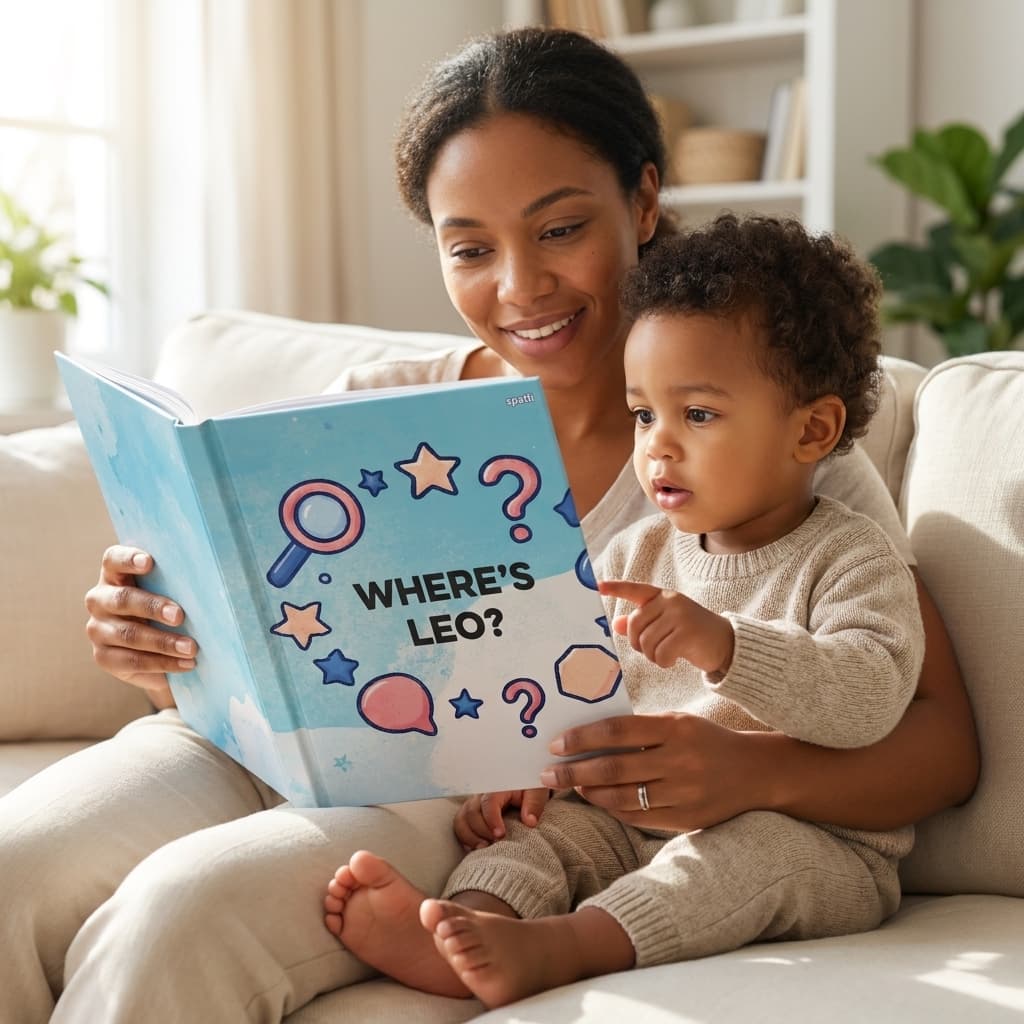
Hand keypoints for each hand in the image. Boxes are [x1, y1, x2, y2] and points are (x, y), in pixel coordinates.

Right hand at [84, 545, 195, 706]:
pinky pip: (132, 662)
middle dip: (153, 607)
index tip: (149, 562)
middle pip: (122, 599)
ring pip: (128, 634)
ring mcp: (98, 629)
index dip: (128, 559)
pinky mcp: (103, 657)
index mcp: (115, 574)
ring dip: (163, 642)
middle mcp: (100, 599)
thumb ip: (180, 583)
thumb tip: (215, 582)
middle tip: (179, 616)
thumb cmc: (170, 609)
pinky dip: (163, 664)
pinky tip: (186, 664)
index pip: (113, 559)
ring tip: (191, 648)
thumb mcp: (173, 593)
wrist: (159, 651)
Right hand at [453, 788, 550, 850]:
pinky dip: (465, 838)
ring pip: (461, 819)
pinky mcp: (471, 814)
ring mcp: (474, 804)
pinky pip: (460, 825)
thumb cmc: (529, 789)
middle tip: (495, 843)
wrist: (524, 786)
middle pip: (471, 811)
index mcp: (498, 787)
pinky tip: (476, 848)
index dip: (491, 819)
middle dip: (481, 830)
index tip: (500, 835)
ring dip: (470, 836)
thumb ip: (534, 803)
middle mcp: (481, 795)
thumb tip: (529, 821)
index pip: (488, 801)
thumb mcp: (537, 791)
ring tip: (484, 848)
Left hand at [541, 712, 761, 832]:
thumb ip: (641, 729)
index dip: (582, 737)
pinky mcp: (686, 818)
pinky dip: (613, 809)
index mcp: (674, 728)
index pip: (617, 730)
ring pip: (622, 796)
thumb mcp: (678, 723)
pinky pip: (638, 817)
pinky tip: (598, 800)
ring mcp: (683, 793)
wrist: (756, 773)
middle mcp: (678, 761)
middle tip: (548, 773)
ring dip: (590, 792)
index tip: (556, 743)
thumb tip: (590, 736)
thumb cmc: (706, 741)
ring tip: (571, 786)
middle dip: (574, 771)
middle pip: (613, 767)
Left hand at [599, 579, 733, 674]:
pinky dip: (664, 662)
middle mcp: (670, 601)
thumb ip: (642, 622)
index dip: (616, 588)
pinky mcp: (687, 633)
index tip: (597, 587)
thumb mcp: (666, 623)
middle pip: (634, 626)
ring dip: (653, 656)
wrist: (726, 643)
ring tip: (666, 654)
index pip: (635, 589)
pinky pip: (661, 653)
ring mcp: (679, 615)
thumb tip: (616, 624)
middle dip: (638, 644)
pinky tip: (674, 660)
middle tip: (652, 650)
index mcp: (662, 596)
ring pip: (646, 642)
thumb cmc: (691, 633)